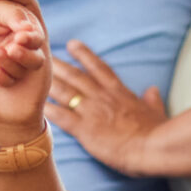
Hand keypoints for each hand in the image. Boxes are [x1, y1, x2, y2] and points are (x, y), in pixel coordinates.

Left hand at [46, 40, 165, 173]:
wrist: (153, 146)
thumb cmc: (157, 132)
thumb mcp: (156, 112)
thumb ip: (152, 100)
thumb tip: (153, 90)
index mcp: (119, 93)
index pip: (99, 68)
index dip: (84, 56)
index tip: (72, 44)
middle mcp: (102, 97)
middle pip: (76, 76)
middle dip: (58, 65)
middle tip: (42, 55)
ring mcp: (92, 112)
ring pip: (65, 92)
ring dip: (49, 82)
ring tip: (34, 75)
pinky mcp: (84, 129)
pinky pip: (61, 117)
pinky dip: (49, 110)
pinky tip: (37, 104)